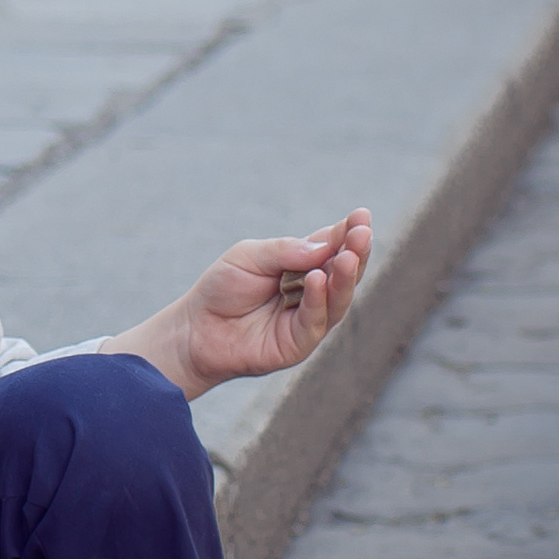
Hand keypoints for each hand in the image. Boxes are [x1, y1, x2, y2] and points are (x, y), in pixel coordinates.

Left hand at [104, 211, 371, 400]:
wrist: (195, 328)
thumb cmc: (221, 288)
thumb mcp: (249, 257)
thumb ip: (284, 251)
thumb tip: (324, 246)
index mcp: (301, 266)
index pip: (331, 247)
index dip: (347, 232)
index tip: (361, 215)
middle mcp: (311, 292)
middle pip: (342, 272)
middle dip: (355, 251)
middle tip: (363, 232)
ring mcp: (308, 319)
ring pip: (337, 298)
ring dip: (345, 276)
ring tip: (349, 255)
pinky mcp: (299, 343)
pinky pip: (315, 320)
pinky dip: (319, 299)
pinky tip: (319, 278)